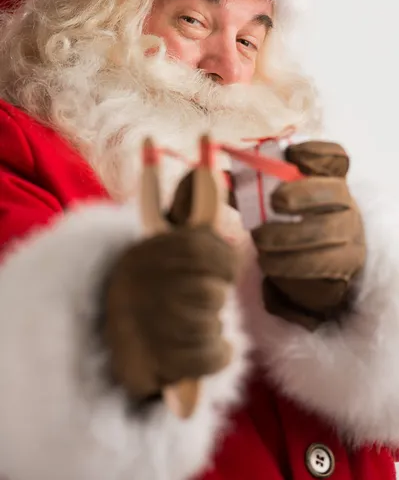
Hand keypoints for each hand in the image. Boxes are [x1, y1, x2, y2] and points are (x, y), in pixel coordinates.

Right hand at [101, 223, 235, 400]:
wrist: (117, 342)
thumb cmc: (155, 288)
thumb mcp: (164, 245)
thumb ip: (184, 210)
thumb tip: (201, 169)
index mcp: (142, 255)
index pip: (196, 248)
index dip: (224, 257)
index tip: (230, 268)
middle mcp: (135, 290)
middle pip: (207, 292)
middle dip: (216, 297)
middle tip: (207, 299)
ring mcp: (138, 330)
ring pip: (208, 326)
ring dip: (214, 326)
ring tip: (200, 323)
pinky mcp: (147, 366)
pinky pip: (207, 358)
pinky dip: (218, 353)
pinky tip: (208, 347)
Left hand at [251, 141, 365, 329]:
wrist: (318, 268)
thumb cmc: (292, 223)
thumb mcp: (276, 201)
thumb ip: (251, 188)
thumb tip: (223, 178)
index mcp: (330, 179)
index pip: (335, 157)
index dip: (315, 152)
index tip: (290, 152)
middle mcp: (345, 203)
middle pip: (335, 192)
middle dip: (303, 194)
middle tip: (275, 201)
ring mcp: (349, 234)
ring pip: (324, 232)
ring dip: (285, 235)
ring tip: (259, 238)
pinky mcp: (343, 264)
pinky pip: (317, 264)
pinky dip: (285, 262)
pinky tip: (267, 260)